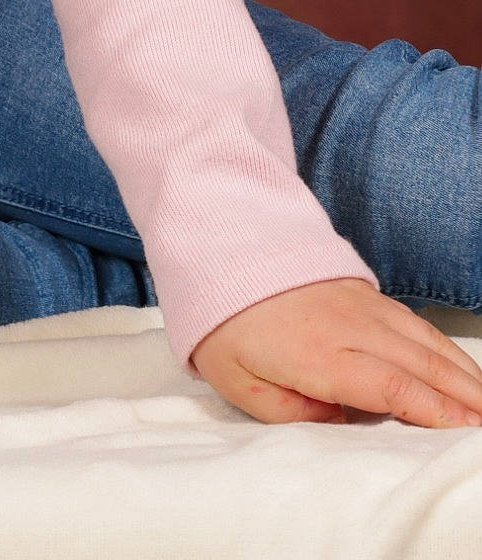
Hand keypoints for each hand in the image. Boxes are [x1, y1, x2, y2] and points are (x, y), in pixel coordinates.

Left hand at [190, 276, 481, 426]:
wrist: (221, 248)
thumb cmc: (225, 321)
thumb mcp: (237, 382)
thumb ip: (289, 413)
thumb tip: (338, 421)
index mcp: (318, 353)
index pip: (389, 386)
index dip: (432, 410)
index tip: (465, 430)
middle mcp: (349, 326)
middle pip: (420, 364)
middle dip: (465, 397)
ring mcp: (361, 305)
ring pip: (426, 341)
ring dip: (462, 373)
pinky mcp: (364, 294)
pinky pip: (416, 323)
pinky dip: (445, 349)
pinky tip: (460, 369)